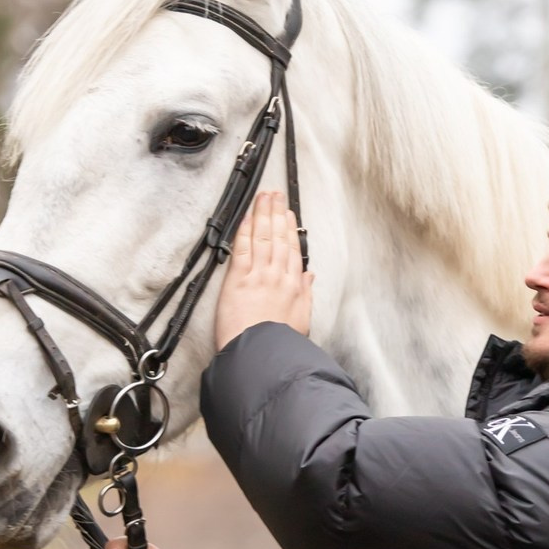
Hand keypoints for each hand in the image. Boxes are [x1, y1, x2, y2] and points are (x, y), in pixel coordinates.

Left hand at [214, 191, 313, 350]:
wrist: (261, 354)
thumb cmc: (280, 344)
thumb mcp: (302, 320)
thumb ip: (305, 295)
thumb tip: (309, 277)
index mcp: (294, 286)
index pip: (292, 250)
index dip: (290, 230)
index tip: (288, 215)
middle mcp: (278, 276)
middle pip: (279, 237)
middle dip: (277, 213)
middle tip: (275, 195)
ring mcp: (259, 275)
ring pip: (263, 236)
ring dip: (263, 214)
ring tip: (263, 196)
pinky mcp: (239, 279)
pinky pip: (243, 247)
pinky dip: (246, 230)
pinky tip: (248, 216)